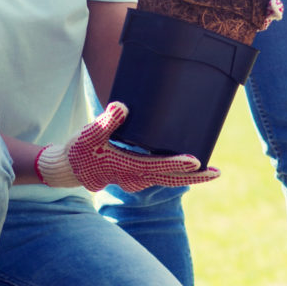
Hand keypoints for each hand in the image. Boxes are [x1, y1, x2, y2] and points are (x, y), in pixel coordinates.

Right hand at [36, 102, 219, 190]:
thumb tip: (122, 107)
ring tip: (209, 169)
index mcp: (127, 167)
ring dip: (187, 175)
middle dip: (195, 177)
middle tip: (218, 173)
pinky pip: (159, 174)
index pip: (158, 167)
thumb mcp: (89, 134)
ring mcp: (135, 178)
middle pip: (170, 179)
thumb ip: (105, 122)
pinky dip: (174, 170)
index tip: (197, 161)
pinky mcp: (134, 174)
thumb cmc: (79, 151)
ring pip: (167, 178)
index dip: (177, 164)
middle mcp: (135, 177)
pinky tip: (184, 164)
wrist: (68, 168)